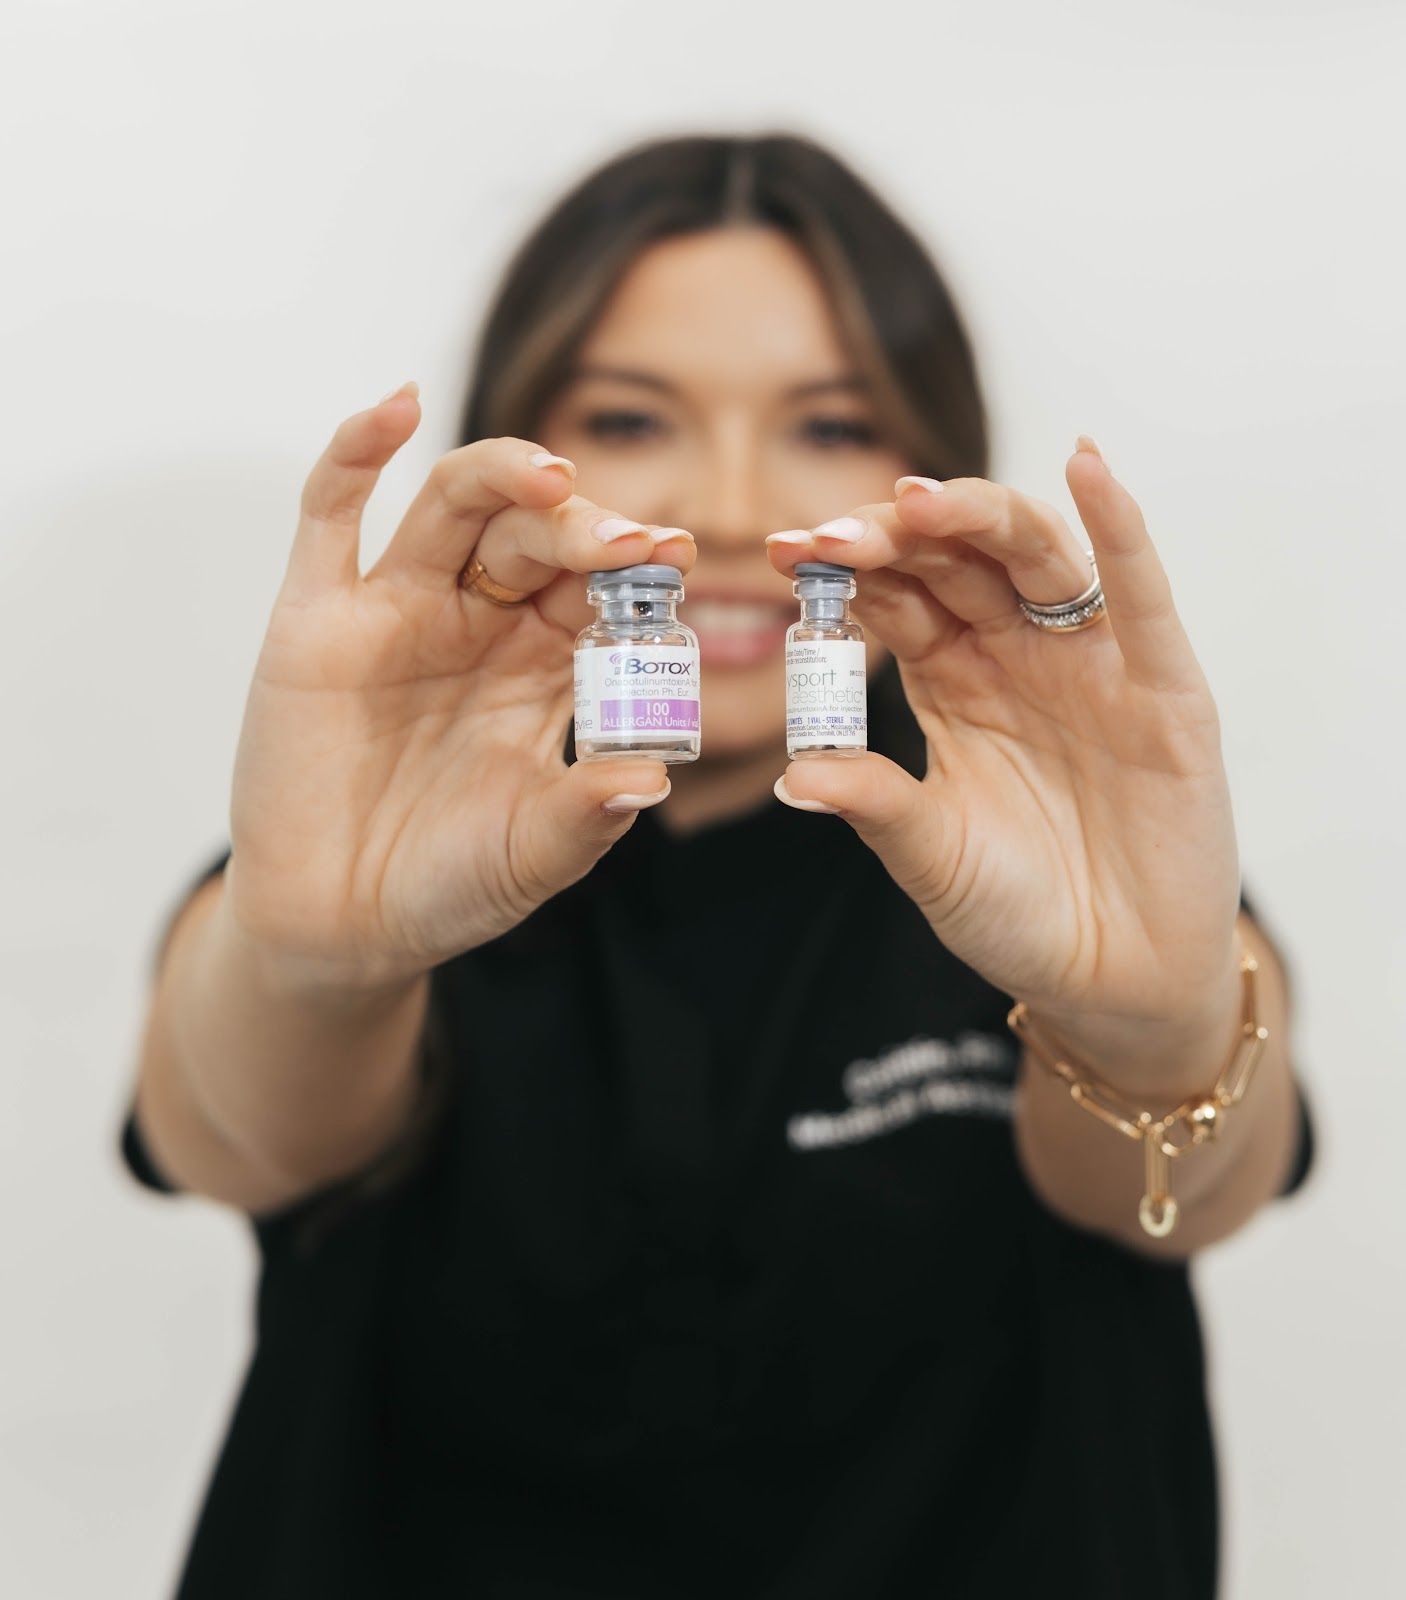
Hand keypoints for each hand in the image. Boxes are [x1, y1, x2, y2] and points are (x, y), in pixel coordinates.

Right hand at [222, 385, 695, 988]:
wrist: (340, 928)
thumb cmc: (447, 884)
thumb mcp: (533, 854)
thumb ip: (587, 815)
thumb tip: (653, 781)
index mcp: (540, 665)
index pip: (595, 586)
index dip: (633, 565)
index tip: (677, 554)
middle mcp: (476, 623)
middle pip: (534, 536)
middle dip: (582, 528)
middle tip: (625, 540)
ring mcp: (396, 611)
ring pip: (452, 506)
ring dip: (501, 475)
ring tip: (550, 478)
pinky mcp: (315, 618)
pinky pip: (329, 518)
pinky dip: (356, 453)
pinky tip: (395, 406)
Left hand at [765, 439, 1242, 1061]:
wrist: (1112, 981)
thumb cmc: (1016, 912)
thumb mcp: (931, 858)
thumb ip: (875, 806)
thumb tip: (791, 775)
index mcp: (952, 682)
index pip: (895, 597)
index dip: (844, 569)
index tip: (778, 551)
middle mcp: (1016, 655)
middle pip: (956, 561)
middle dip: (894, 537)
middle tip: (831, 533)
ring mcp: (1090, 665)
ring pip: (1035, 559)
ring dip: (979, 519)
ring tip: (919, 501)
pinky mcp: (1164, 690)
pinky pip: (1142, 597)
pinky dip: (1121, 529)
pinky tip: (1088, 468)